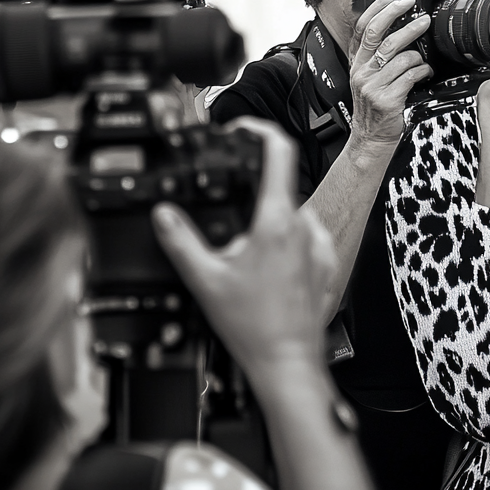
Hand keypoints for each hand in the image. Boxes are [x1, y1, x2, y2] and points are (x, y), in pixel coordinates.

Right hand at [152, 117, 336, 366]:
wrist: (288, 361)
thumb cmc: (254, 327)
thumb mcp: (205, 280)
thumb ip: (180, 241)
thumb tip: (164, 215)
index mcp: (276, 220)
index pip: (278, 151)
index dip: (260, 130)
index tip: (243, 128)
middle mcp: (304, 225)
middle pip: (276, 187)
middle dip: (249, 198)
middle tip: (227, 221)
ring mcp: (318, 242)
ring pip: (289, 215)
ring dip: (265, 224)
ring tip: (244, 259)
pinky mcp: (325, 259)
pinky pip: (303, 236)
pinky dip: (283, 243)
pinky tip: (265, 271)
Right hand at [347, 0, 432, 149]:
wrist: (370, 139)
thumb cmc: (374, 109)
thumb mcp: (368, 79)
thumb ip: (377, 57)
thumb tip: (398, 31)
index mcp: (356, 63)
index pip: (361, 28)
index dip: (377, 9)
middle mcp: (362, 72)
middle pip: (377, 34)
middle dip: (397, 16)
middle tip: (415, 9)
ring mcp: (372, 86)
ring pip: (398, 55)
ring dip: (417, 50)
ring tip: (425, 51)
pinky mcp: (386, 99)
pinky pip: (409, 76)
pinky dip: (422, 71)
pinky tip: (425, 72)